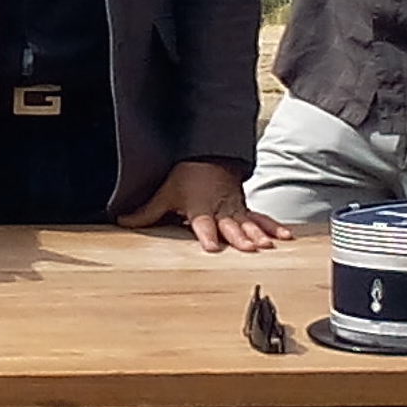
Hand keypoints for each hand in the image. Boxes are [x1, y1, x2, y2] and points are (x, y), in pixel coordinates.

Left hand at [124, 160, 288, 254]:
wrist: (209, 158)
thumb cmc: (187, 177)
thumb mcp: (165, 193)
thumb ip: (147, 212)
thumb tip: (121, 221)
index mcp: (200, 210)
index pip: (203, 224)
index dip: (208, 235)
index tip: (213, 246)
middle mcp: (220, 212)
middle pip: (231, 226)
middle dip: (240, 237)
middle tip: (249, 248)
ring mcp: (235, 211)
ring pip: (249, 224)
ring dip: (258, 234)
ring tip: (268, 245)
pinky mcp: (245, 209)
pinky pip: (261, 218)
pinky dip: (273, 227)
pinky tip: (285, 237)